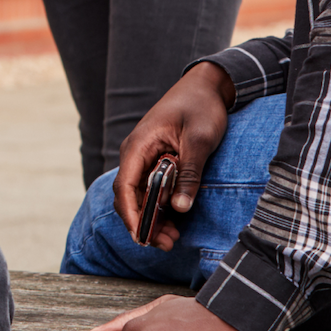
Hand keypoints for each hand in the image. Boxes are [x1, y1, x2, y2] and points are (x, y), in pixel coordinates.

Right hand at [117, 64, 233, 249]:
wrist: (205, 86)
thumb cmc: (201, 106)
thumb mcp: (200, 140)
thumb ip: (190, 174)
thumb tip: (180, 208)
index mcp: (138, 145)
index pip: (125, 186)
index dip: (131, 214)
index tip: (142, 237)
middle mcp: (135, 154)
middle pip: (129, 196)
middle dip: (143, 223)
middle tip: (166, 244)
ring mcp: (144, 158)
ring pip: (140, 196)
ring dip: (152, 219)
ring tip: (172, 239)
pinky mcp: (155, 162)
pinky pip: (151, 189)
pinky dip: (160, 207)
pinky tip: (174, 222)